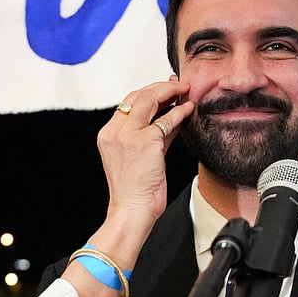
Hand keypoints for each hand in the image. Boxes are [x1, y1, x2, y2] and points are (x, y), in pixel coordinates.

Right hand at [97, 80, 193, 230]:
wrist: (131, 211)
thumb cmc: (136, 189)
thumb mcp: (142, 156)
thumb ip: (155, 134)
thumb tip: (173, 114)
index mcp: (108, 134)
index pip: (128, 102)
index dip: (149, 91)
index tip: (165, 88)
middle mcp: (114, 132)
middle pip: (138, 95)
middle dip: (160, 87)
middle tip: (178, 85)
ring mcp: (128, 136)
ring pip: (150, 100)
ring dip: (171, 92)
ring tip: (185, 90)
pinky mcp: (145, 143)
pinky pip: (166, 120)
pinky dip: (180, 112)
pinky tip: (189, 109)